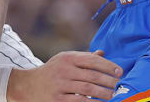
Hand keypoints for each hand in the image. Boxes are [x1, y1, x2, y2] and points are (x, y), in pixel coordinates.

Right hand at [7, 50, 122, 101]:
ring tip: (112, 95)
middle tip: (119, 85)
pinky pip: (78, 101)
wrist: (28, 86)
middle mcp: (64, 70)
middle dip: (109, 81)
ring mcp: (60, 85)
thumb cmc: (52, 71)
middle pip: (92, 75)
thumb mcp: (65, 60)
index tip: (120, 72)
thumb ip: (83, 57)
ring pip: (87, 89)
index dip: (108, 66)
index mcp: (68, 58)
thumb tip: (102, 53)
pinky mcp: (57, 99)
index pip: (92, 60)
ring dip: (103, 93)